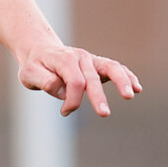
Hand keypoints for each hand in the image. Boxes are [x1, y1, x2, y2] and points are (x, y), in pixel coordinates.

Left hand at [19, 45, 141, 116]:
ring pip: (111, 68)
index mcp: (64, 60)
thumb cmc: (35, 66)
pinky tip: (138, 88)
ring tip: (131, 94)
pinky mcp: (99, 65)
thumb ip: (44, 81)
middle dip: (98, 97)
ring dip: (121, 81)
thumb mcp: (30, 74)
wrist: (40, 52)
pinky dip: (127, 76)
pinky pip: (115, 69)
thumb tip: (62, 90)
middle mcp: (81, 57)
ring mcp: (92, 60)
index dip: (72, 100)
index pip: (74, 81)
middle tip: (104, 114)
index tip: (64, 112)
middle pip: (92, 78)